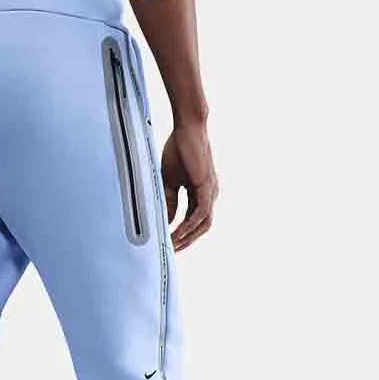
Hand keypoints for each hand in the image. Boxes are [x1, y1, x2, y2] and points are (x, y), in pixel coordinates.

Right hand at [161, 123, 218, 251]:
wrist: (188, 128)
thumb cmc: (178, 149)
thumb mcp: (169, 181)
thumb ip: (170, 201)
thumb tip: (167, 221)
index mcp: (200, 193)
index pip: (193, 220)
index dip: (182, 234)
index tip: (168, 243)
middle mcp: (209, 195)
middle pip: (202, 227)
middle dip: (187, 241)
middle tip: (171, 252)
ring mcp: (211, 192)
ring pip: (203, 224)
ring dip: (188, 237)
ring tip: (173, 246)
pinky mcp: (207, 187)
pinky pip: (201, 213)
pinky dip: (189, 225)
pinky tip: (177, 233)